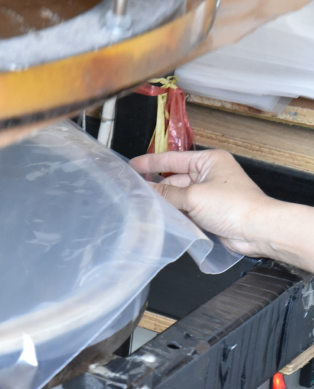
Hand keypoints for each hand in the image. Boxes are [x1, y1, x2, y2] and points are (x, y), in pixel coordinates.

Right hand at [129, 150, 275, 255]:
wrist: (258, 230)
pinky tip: (160, 216)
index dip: (150, 162)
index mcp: (208, 160)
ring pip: (179, 195)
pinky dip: (175, 212)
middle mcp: (210, 174)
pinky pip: (186, 208)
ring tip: (143, 205)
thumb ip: (166, 193)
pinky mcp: (210, 211)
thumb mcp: (193, 196)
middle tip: (133, 191)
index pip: (173, 159)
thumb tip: (145, 190)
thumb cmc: (232, 205)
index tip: (131, 166)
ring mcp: (210, 193)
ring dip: (166, 201)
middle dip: (157, 185)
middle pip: (174, 178)